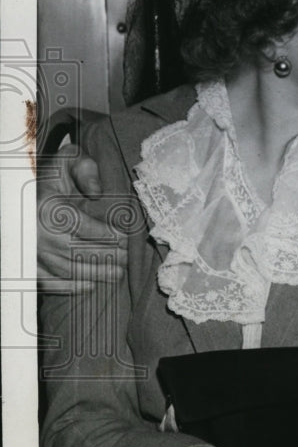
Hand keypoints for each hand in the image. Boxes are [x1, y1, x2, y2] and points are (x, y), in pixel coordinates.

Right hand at [37, 143, 125, 291]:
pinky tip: (89, 285)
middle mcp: (34, 230)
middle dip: (105, 257)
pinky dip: (68, 286)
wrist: (22, 186)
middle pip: (75, 250)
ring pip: (64, 268)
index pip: (81, 226)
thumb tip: (97, 192)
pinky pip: (46, 280)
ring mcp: (28, 248)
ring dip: (93, 274)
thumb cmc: (53, 173)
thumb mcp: (70, 160)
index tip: (125, 239)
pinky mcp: (26, 261)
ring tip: (116, 274)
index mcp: (46, 205)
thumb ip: (87, 170)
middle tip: (126, 260)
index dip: (106, 235)